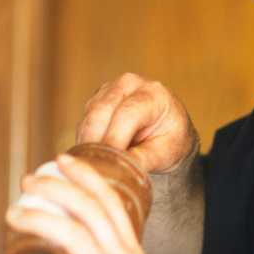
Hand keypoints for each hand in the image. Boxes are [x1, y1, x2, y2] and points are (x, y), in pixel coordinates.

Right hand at [78, 73, 197, 174]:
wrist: (167, 127)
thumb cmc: (170, 138)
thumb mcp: (165, 152)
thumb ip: (143, 159)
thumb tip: (119, 168)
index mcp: (152, 94)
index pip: (127, 114)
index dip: (114, 140)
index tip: (109, 165)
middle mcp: (128, 84)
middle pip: (100, 111)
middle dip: (96, 142)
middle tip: (97, 169)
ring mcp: (108, 89)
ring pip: (88, 117)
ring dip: (89, 142)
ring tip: (100, 164)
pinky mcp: (95, 100)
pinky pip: (83, 122)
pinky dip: (87, 140)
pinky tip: (96, 155)